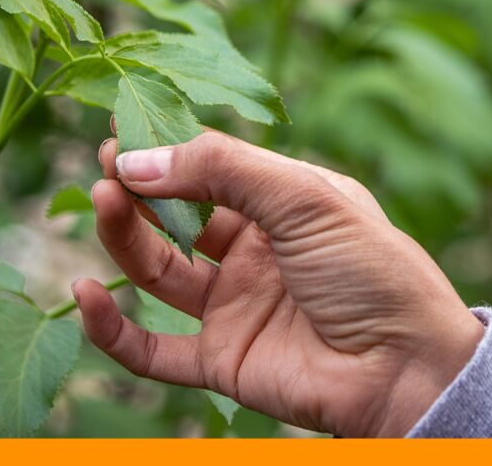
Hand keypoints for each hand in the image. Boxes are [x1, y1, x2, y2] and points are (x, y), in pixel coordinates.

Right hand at [72, 128, 484, 437]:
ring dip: (123, 237)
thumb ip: (223, 170)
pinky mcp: (221, 360)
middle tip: (104, 164)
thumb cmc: (373, 270)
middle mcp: (255, 252)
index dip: (168, 148)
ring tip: (101, 200)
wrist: (406, 367)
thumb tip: (138, 160)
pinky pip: (150, 349)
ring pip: (158, 270)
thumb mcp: (306, 197)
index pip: (212, 168)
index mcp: (284, 205)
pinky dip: (111, 328)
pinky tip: (85, 293)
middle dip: (140, 187)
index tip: (121, 123)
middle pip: (178, 216)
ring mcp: (236, 307)